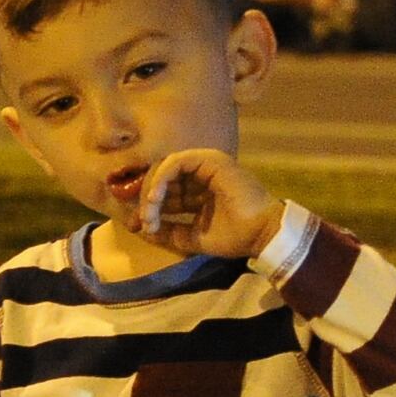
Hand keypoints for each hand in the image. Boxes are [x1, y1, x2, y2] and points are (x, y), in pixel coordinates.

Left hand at [132, 147, 287, 259]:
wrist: (260, 235)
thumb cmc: (233, 237)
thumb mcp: (190, 237)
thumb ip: (167, 231)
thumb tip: (142, 229)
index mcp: (198, 189)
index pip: (164, 191)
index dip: (147, 206)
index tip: (135, 225)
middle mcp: (201, 174)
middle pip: (160, 178)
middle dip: (145, 200)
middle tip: (141, 221)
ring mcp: (206, 164)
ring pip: (164, 169)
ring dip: (151, 192)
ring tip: (148, 215)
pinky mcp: (210, 159)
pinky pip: (175, 163)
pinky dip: (160, 180)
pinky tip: (154, 199)